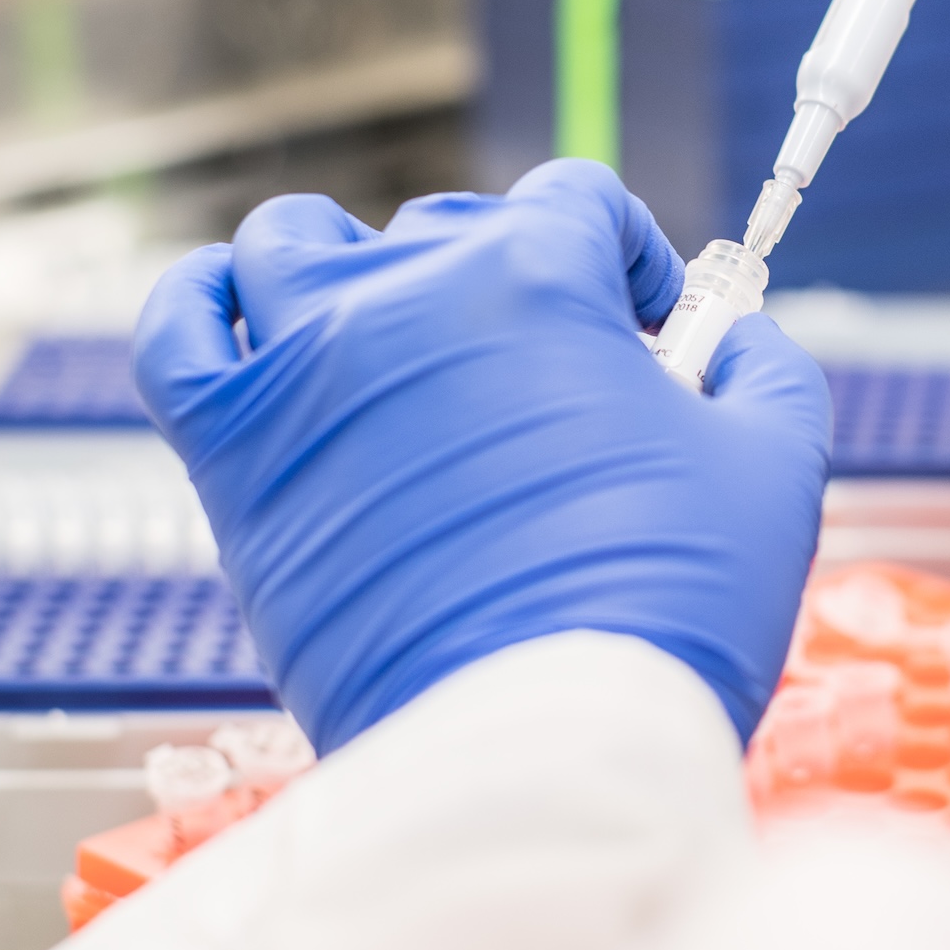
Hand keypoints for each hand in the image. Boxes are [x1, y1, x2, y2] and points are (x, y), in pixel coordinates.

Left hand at [132, 160, 832, 753]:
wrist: (536, 747)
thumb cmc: (659, 609)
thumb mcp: (772, 469)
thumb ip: (765, 373)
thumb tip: (741, 343)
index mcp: (534, 276)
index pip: (580, 203)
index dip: (629, 259)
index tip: (649, 332)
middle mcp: (404, 297)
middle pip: (450, 229)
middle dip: (513, 285)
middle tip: (550, 389)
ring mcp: (303, 368)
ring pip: (296, 246)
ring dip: (353, 270)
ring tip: (399, 340)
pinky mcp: (234, 456)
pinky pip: (177, 330)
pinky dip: (203, 305)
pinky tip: (250, 325)